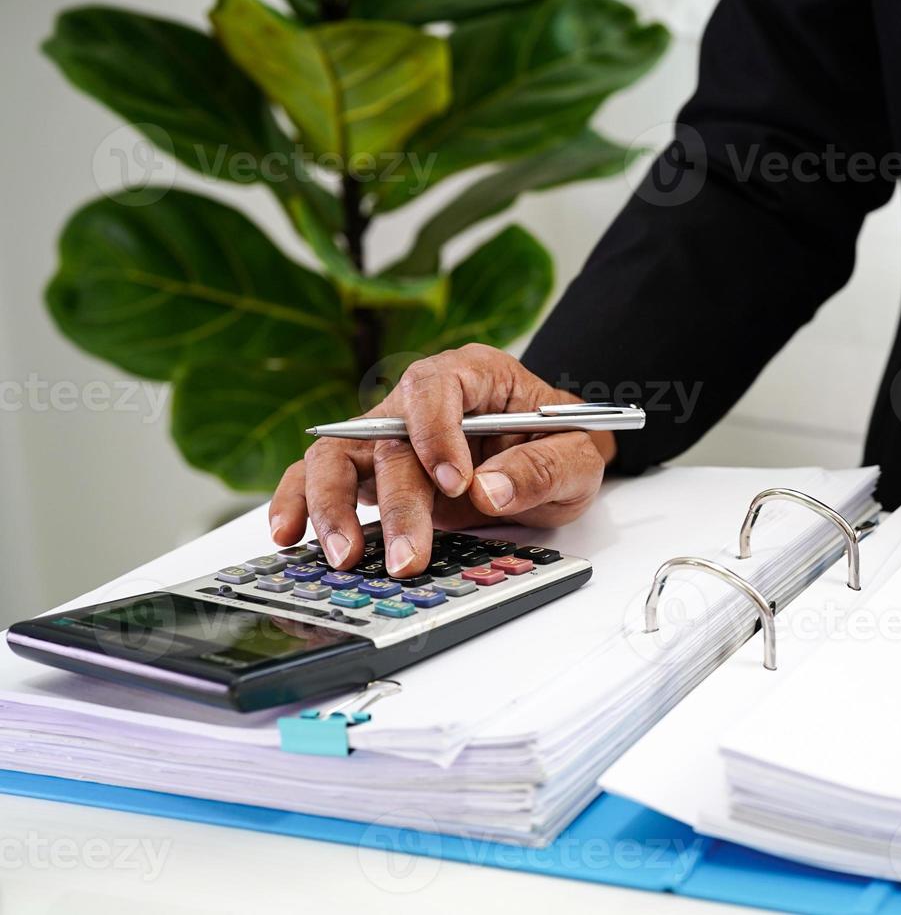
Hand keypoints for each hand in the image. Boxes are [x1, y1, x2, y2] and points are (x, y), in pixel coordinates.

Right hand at [268, 344, 613, 577]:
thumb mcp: (579, 457)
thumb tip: (489, 490)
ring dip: (333, 506)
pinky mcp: (369, 470)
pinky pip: (318, 479)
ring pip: (336, 456)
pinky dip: (298, 504)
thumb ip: (543, 468)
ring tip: (345, 557)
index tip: (455, 483)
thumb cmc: (560, 445)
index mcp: (475, 374)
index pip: (437, 387)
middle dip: (396, 502)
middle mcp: (419, 400)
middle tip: (408, 557)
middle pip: (388, 438)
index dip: (438, 432)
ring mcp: (387, 434)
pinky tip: (290, 536)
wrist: (550, 459)